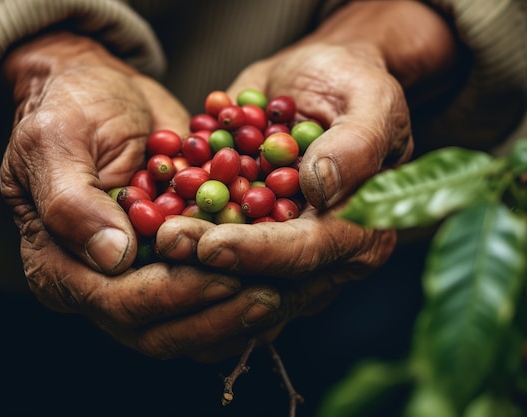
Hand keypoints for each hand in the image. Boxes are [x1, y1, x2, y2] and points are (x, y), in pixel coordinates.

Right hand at [0, 31, 281, 359]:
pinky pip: (206, 302)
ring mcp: (138, 279)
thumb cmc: (71, 109)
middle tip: (272, 295)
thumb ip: (74, 204)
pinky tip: (282, 285)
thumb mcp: (57, 143)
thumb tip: (114, 257)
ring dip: (237, 318)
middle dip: (216, 316)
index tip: (226, 275)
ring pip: (187, 328)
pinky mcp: (170, 265)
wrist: (101, 92)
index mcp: (59, 265)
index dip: (175, 294)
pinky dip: (241, 301)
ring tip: (286, 294)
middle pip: (157, 331)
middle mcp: (99, 284)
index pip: (118, 302)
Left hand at [156, 1, 457, 347]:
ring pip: (235, 275)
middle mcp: (325, 253)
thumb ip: (356, 144)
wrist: (317, 80)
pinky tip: (155, 229)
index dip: (258, 253)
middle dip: (213, 262)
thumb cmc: (351, 84)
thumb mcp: (372, 98)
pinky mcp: (256, 238)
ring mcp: (287, 250)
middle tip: (165, 240)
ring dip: (191, 260)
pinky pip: (219, 253)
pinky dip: (187, 243)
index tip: (209, 246)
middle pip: (266, 276)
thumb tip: (320, 189)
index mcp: (363, 229)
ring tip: (154, 236)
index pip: (308, 252)